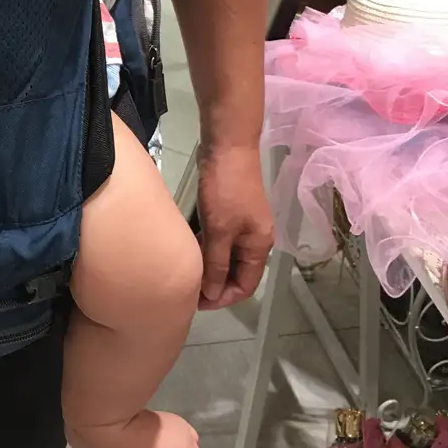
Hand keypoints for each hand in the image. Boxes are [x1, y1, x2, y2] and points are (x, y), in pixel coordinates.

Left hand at [195, 147, 273, 310]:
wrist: (228, 146)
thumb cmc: (225, 189)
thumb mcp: (219, 229)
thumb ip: (217, 263)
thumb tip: (213, 295)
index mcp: (259, 246)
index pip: (246, 286)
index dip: (223, 298)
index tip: (197, 302)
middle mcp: (256, 239)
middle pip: (237, 273)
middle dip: (216, 285)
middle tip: (188, 290)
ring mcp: (244, 224)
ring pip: (228, 256)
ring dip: (211, 267)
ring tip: (188, 273)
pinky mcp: (231, 211)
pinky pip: (222, 240)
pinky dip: (209, 249)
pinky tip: (191, 249)